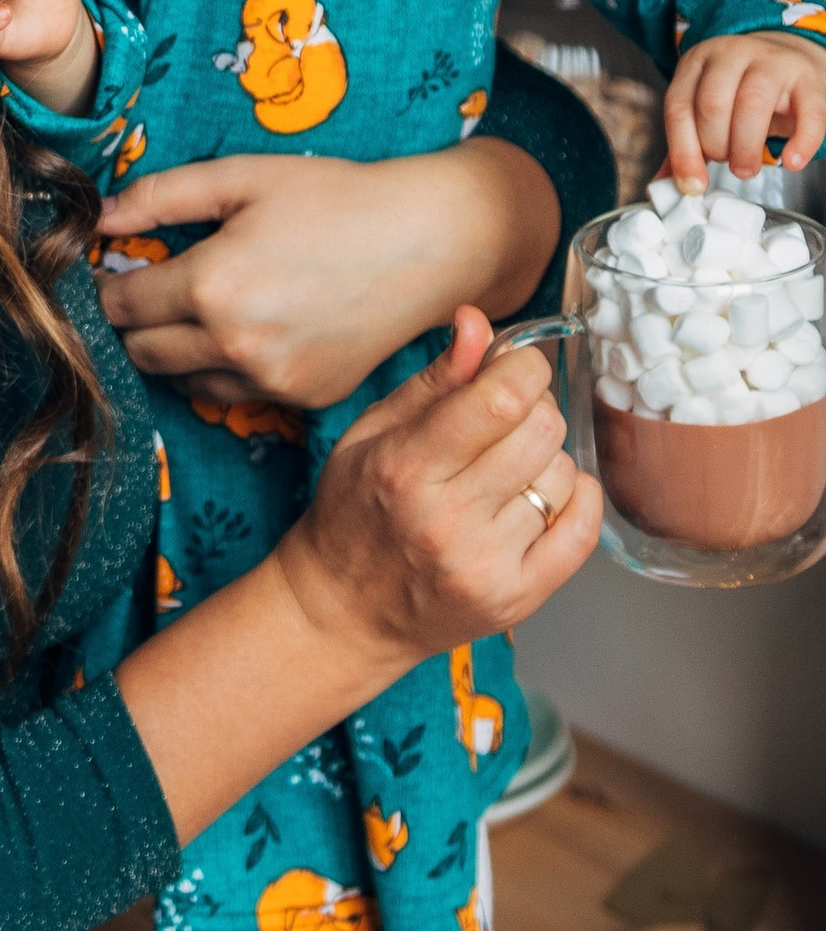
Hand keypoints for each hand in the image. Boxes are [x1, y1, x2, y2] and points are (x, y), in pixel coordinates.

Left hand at [93, 143, 558, 410]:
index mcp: (213, 287)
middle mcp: (237, 345)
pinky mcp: (304, 398)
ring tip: (186, 309)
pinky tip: (236, 329)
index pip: (121, 305)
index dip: (100, 288)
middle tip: (136, 289)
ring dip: (169, 350)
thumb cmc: (333, 197)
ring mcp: (273, 380)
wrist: (429, 241)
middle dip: (127, 322)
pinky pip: (232, 394)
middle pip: (141, 352)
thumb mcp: (240, 178)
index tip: (99, 273)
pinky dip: (217, 368)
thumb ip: (159, 197)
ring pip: (181, 382)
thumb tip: (99, 219)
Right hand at [275, 311, 599, 671]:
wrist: (347, 609)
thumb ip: (434, 380)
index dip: (522, 366)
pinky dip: (578, 498)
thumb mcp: (372, 433)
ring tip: (508, 468)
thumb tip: (477, 322)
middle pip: (539, 432)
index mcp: (404, 468)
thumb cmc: (354, 511)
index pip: (498, 401)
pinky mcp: (518, 598)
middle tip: (508, 413)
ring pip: (563, 476)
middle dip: (534, 406)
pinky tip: (548, 492)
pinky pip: (583, 531)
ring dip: (545, 458)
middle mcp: (449, 519)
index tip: (516, 362)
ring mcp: (487, 564)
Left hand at [664, 31, 825, 186]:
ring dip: (746, 146)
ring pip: (752, 103)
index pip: (678, 106)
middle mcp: (731, 54)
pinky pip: (808, 114)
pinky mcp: (809, 80)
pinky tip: (791, 163)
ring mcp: (772, 62)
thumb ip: (687, 140)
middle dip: (716, 146)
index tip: (691, 185)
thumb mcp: (708, 104)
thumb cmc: (743, 89)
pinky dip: (800, 143)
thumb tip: (664, 183)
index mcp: (697, 61)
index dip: (682, 150)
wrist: (793, 59)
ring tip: (746, 169)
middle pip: (712, 104)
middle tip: (727, 167)